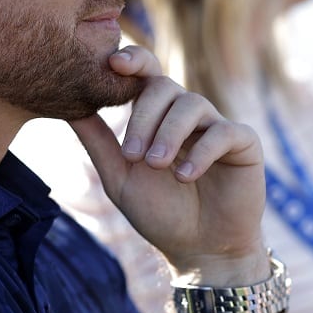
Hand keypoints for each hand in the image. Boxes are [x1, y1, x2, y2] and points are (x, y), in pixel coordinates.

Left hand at [70, 46, 267, 282]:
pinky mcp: (244, 143)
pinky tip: (185, 175)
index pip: (145, 74)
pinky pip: (223, 132)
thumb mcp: (120, 178)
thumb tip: (68, 108)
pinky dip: (202, 151)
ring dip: (169, 134)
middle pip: (163, 86)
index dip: (132, 61)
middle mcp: (186, 114)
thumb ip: (98, 143)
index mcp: (156, 116)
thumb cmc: (160, 213)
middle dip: (144, 117)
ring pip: (192, 104)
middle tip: (132, 155)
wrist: (200, 250)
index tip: (113, 63)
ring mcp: (216, 125)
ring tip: (156, 166)